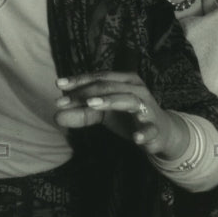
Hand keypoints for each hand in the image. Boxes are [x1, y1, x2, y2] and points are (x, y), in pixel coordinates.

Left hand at [53, 71, 188, 158]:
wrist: (160, 133)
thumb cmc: (128, 116)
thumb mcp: (102, 113)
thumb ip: (81, 113)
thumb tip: (57, 115)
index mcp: (123, 80)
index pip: (98, 77)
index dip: (78, 81)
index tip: (58, 85)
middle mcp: (136, 89)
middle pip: (108, 86)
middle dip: (85, 93)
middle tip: (64, 101)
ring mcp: (147, 107)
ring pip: (129, 99)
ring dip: (110, 102)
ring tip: (91, 105)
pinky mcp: (155, 127)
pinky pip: (150, 129)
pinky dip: (144, 133)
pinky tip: (136, 139)